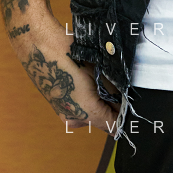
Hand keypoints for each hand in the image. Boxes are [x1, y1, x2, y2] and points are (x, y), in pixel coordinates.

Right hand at [8, 12, 119, 134]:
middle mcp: (76, 119)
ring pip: (92, 114)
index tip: (132, 103)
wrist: (39, 47)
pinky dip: (87, 98)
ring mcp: (65, 115)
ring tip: (100, 79)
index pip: (114, 125)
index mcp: (87, 112)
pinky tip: (86, 80)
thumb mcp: (98, 71)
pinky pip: (80, 108)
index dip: (125, 115)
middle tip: (119, 86)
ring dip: (100, 102)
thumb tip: (125, 99)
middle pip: (103, 120)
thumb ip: (114, 89)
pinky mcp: (59, 107)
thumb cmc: (69, 55)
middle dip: (114, 106)